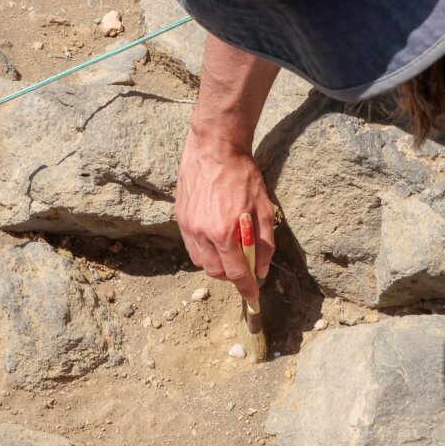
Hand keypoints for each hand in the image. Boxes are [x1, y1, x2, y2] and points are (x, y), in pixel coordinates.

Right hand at [174, 34, 279, 302]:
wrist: (214, 148)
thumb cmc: (243, 174)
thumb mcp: (263, 207)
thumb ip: (264, 242)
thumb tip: (261, 270)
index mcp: (225, 232)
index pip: (236, 273)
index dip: (246, 288)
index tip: (253, 297)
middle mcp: (203, 233)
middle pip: (216, 272)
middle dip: (232, 275)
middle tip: (244, 266)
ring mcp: (188, 226)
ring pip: (201, 262)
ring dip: (217, 264)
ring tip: (230, 251)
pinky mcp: (180, 218)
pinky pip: (191, 247)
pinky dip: (204, 251)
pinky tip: (215, 239)